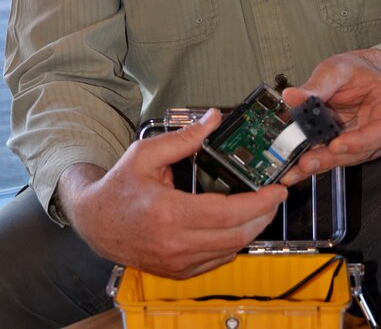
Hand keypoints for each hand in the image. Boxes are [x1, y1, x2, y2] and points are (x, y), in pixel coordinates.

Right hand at [57, 108, 286, 277]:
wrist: (95, 221)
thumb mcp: (147, 153)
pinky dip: (233, 243)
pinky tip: (238, 225)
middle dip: (264, 216)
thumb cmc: (120, 186)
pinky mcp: (177, 271)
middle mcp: (174, 243)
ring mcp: (176, 262)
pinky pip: (216, 261)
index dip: (258, 203)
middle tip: (276, 196)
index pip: (226, 213)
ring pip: (229, 250)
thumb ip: (186, 137)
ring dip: (252, 229)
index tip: (276, 190)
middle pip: (235, 235)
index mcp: (168, 213)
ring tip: (263, 208)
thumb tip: (215, 118)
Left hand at [282, 49, 380, 181]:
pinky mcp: (351, 144)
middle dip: (332, 158)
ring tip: (296, 169)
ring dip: (322, 164)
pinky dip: (318, 160)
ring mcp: (367, 138)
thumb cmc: (355, 69)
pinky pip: (336, 155)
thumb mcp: (336, 69)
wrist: (358, 72)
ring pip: (348, 157)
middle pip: (362, 150)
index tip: (336, 145)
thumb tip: (292, 96)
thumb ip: (316, 85)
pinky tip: (298, 167)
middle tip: (306, 163)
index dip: (360, 141)